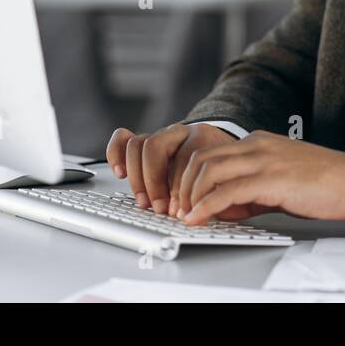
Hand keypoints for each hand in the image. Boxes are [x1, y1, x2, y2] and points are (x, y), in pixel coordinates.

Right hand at [106, 122, 236, 214]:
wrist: (224, 153)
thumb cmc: (223, 171)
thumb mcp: (228, 181)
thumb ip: (216, 194)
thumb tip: (200, 214)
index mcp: (203, 137)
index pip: (185, 157)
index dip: (181, 188)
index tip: (181, 211)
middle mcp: (180, 132)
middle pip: (155, 146)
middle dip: (154, 181)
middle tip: (160, 208)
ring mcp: (161, 136)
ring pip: (137, 144)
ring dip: (137, 177)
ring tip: (144, 202)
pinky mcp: (146, 142)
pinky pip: (123, 139)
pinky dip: (116, 155)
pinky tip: (120, 173)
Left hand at [175, 130, 344, 225]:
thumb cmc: (324, 184)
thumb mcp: (278, 183)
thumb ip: (249, 192)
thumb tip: (221, 208)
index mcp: (258, 142)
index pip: (209, 152)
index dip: (189, 177)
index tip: (183, 200)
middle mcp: (256, 144)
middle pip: (201, 157)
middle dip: (182, 185)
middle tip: (178, 209)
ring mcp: (264, 159)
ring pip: (208, 170)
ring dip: (190, 195)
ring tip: (186, 215)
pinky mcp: (271, 178)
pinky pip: (226, 190)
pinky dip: (205, 206)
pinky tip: (199, 218)